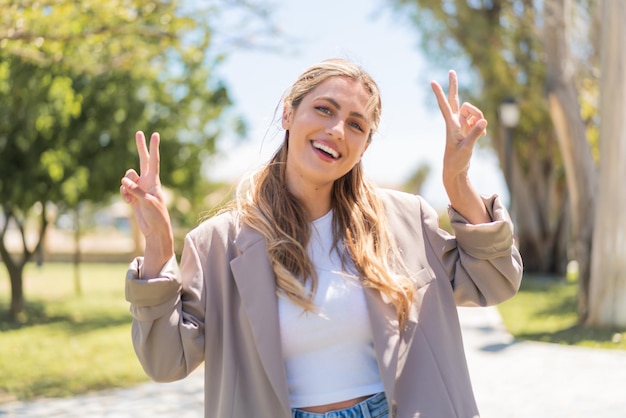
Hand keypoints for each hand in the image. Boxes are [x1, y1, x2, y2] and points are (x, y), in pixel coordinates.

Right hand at [120, 131, 172, 243]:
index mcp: (154, 180)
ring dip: (125, 185)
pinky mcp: (133, 195)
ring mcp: (139, 187)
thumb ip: (135, 190)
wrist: (154, 229)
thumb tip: (123, 180)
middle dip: (140, 147)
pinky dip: (123, 194)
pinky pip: (123, 189)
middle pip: (142, 160)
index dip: (153, 147)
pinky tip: (129, 203)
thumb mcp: (147, 202)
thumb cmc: (156, 215)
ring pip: (127, 177)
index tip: (155, 134)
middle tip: (139, 132)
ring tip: (131, 198)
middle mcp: (147, 181)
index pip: (153, 160)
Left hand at [430, 70, 486, 184]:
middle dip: (454, 86)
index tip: (432, 82)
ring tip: (481, 132)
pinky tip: (483, 136)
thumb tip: (484, 121)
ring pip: (474, 111)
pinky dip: (482, 127)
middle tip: (451, 71)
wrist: (456, 170)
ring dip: (480, 118)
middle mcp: (455, 122)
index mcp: (450, 125)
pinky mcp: (468, 128)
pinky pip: (479, 121)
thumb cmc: (457, 161)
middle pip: (455, 99)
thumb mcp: (467, 148)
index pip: (444, 106)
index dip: (439, 94)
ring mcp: (461, 124)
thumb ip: (475, 134)